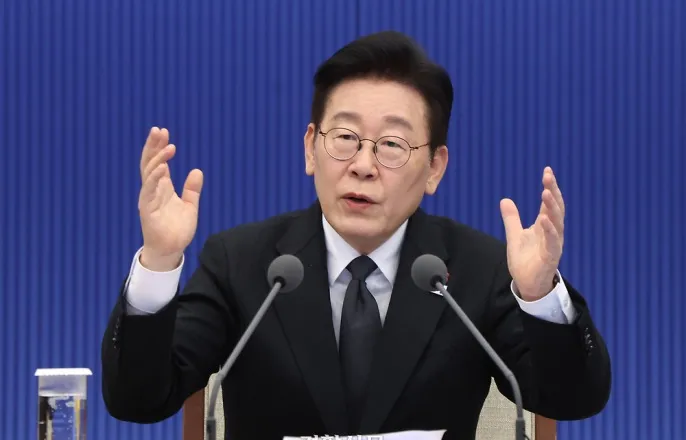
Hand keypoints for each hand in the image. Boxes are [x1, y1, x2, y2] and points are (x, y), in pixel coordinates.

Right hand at [138, 127, 203, 270]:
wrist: (171, 250)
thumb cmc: (178, 229)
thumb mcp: (190, 206)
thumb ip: (192, 189)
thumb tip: (197, 171)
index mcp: (162, 187)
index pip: (158, 162)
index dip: (159, 147)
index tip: (164, 133)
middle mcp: (153, 189)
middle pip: (150, 162)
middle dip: (153, 146)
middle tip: (158, 130)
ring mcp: (148, 197)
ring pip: (148, 172)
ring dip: (157, 158)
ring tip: (169, 145)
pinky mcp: (147, 208)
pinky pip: (148, 189)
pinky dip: (154, 177)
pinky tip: (162, 167)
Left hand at [500, 167, 564, 300]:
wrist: (528, 283)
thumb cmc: (526, 259)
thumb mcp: (515, 235)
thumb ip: (511, 218)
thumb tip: (505, 200)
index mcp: (545, 226)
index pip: (549, 203)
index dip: (550, 187)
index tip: (547, 171)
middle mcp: (553, 232)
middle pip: (556, 208)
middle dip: (553, 191)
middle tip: (548, 176)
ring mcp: (553, 244)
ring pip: (557, 222)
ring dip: (552, 207)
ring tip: (546, 192)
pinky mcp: (550, 257)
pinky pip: (552, 242)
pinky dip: (549, 230)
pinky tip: (544, 219)